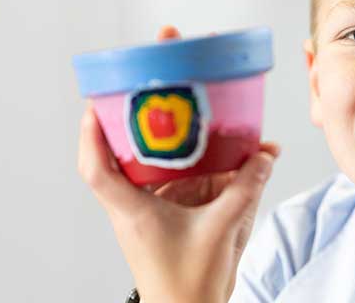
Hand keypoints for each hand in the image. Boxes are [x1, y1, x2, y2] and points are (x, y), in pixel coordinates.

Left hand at [77, 25, 279, 302]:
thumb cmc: (190, 286)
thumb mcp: (223, 230)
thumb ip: (245, 189)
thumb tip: (263, 154)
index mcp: (133, 211)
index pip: (95, 168)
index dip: (92, 133)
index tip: (98, 99)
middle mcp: (134, 206)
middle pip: (123, 150)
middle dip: (136, 111)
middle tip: (152, 72)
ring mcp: (150, 209)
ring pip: (151, 161)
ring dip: (165, 132)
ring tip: (184, 97)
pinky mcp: (169, 213)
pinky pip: (177, 177)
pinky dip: (195, 159)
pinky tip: (218, 145)